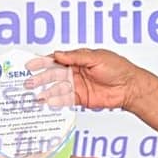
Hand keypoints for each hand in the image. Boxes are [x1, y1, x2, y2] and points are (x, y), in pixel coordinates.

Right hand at [26, 48, 142, 110]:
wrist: (130, 87)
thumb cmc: (117, 68)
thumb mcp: (97, 57)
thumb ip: (76, 57)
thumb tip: (58, 54)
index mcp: (77, 59)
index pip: (56, 59)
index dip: (42, 62)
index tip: (30, 65)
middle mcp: (75, 72)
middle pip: (53, 75)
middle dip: (40, 78)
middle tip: (28, 83)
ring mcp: (77, 85)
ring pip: (57, 88)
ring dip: (45, 92)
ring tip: (34, 96)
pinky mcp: (81, 98)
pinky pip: (65, 99)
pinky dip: (56, 101)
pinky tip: (48, 103)